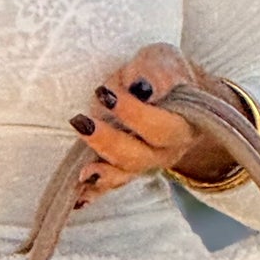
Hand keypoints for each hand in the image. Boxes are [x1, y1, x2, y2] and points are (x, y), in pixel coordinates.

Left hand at [68, 44, 248, 207]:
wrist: (171, 90)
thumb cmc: (166, 73)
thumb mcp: (164, 60)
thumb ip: (157, 73)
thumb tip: (141, 88)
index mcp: (181, 124)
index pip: (160, 126)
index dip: (132, 113)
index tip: (105, 92)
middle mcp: (165, 151)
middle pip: (139, 156)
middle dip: (108, 143)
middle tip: (81, 122)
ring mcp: (145, 162)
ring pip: (124, 175)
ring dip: (102, 175)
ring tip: (82, 173)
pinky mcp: (124, 168)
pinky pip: (110, 185)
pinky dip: (94, 193)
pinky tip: (78, 199)